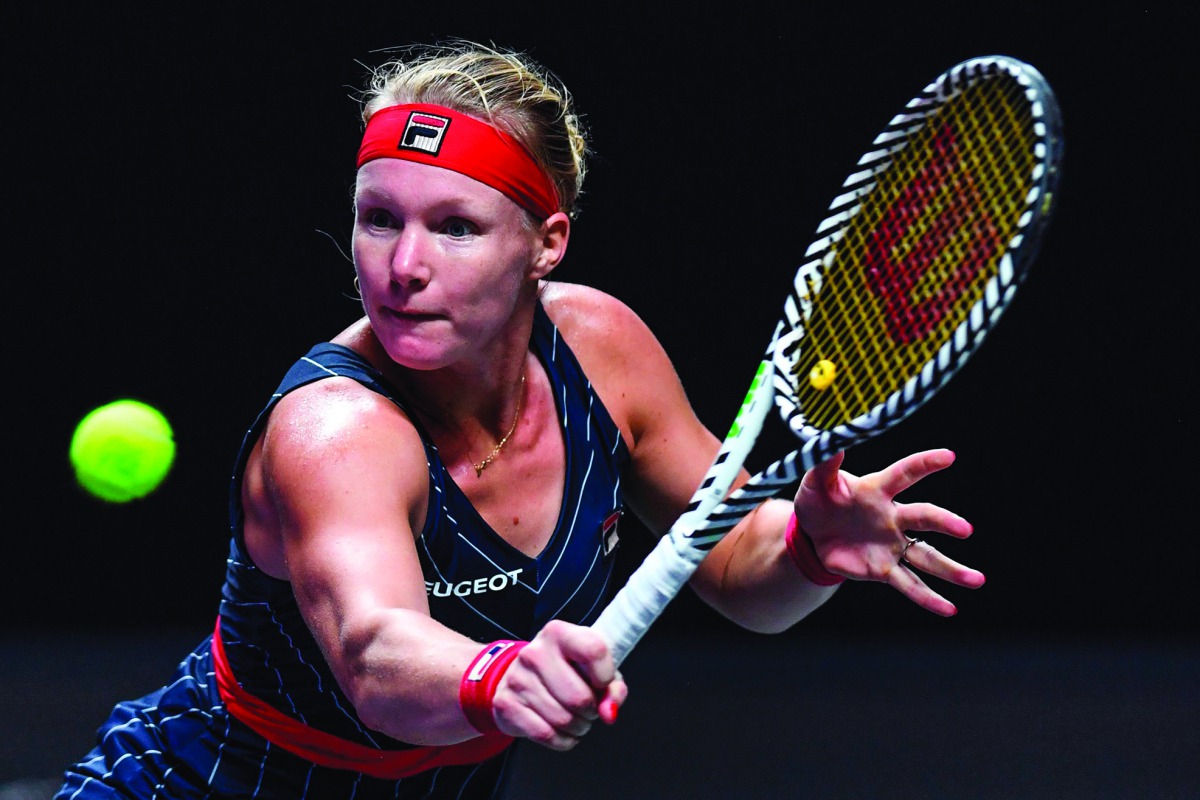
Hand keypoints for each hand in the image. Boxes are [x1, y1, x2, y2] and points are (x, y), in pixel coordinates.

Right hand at [491, 620, 626, 749]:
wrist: (521, 677)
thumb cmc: (566, 671)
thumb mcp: (594, 668)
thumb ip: (612, 688)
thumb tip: (609, 713)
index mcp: (559, 633)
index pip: (594, 651)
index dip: (606, 675)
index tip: (603, 683)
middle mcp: (535, 652)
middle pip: (579, 697)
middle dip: (591, 711)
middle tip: (588, 708)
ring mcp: (517, 677)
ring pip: (562, 720)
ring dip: (577, 727)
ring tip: (575, 718)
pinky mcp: (506, 703)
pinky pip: (544, 734)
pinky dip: (561, 740)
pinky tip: (561, 731)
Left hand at [794, 448, 984, 615]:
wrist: (812, 535)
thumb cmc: (818, 501)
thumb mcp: (815, 482)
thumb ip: (824, 465)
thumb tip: (833, 443)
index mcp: (878, 490)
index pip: (905, 474)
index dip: (924, 464)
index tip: (948, 456)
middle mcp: (893, 517)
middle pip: (923, 517)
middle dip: (944, 523)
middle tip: (965, 530)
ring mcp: (892, 545)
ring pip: (926, 556)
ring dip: (950, 568)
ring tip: (976, 580)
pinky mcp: (884, 569)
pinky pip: (909, 584)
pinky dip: (928, 598)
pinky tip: (949, 609)